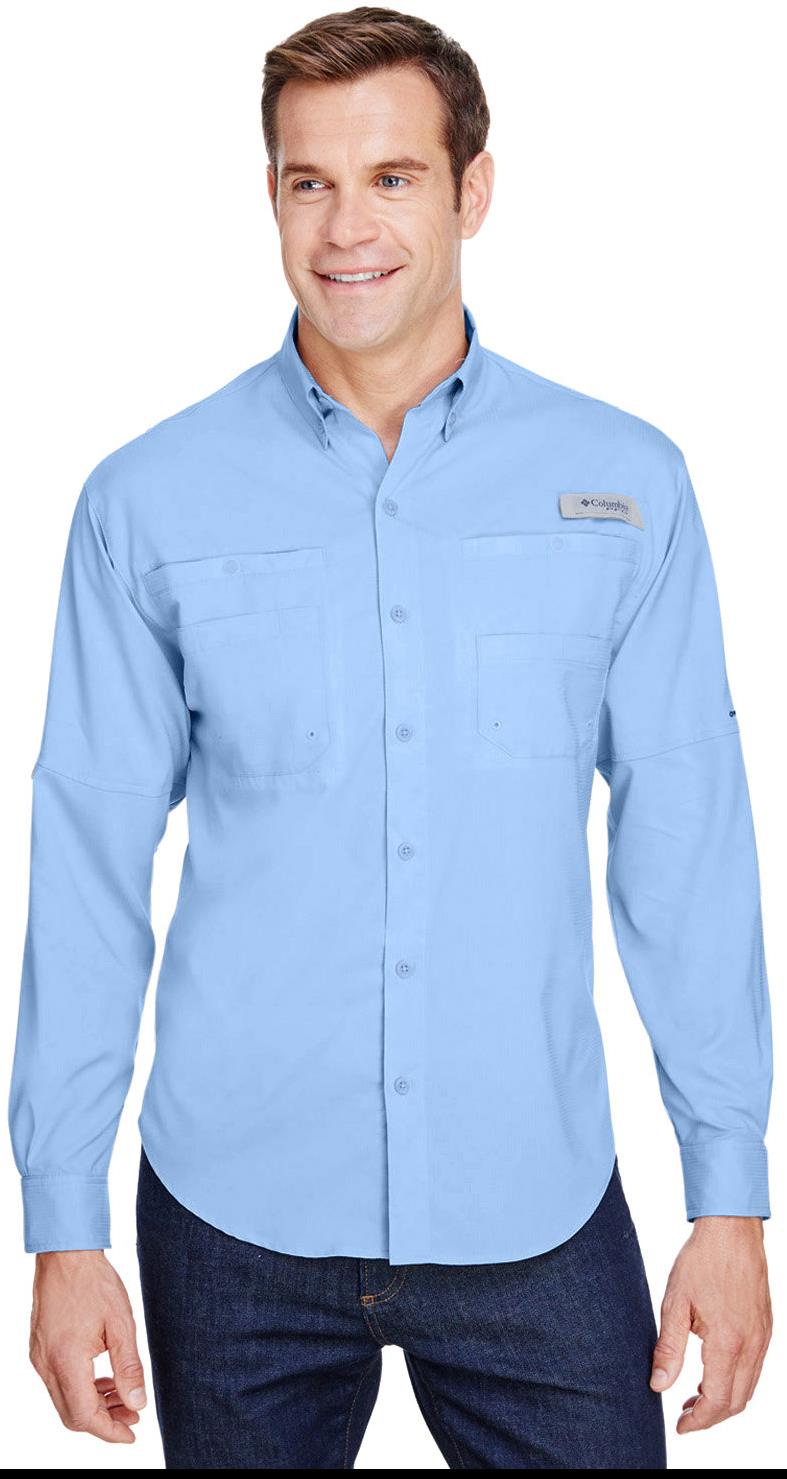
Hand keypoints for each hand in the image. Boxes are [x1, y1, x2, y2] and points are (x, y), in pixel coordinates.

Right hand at [28, 1250, 146, 1443]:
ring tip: (124, 1398)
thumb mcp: (121, 1324)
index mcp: (66, 1360)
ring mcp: (39, 1357)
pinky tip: (104, 1379)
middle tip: (133, 1416)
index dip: (110, 1431)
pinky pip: (59, 1382)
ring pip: (64, 1400)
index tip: (131, 1434)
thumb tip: (138, 1403)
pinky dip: (81, 1388)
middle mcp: (46, 1364)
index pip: (85, 1416)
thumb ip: (129, 1367)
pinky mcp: (39, 1348)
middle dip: (104, 1421)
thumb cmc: (94, 1282)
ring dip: (94, 1405)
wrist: (66, 1254)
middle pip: (72, 1415)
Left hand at [649, 1216, 771, 1431]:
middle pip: (737, 1402)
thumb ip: (669, 1349)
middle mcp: (752, 1345)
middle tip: (684, 1415)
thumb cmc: (701, 1261)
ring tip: (695, 1398)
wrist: (732, 1230)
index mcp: (728, 1342)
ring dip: (724, 1401)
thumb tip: (658, 1386)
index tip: (680, 1426)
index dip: (699, 1420)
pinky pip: (755, 1368)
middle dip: (711, 1416)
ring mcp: (763, 1337)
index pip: (717, 1400)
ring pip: (749, 1387)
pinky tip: (714, 1373)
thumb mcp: (675, 1303)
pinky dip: (736, 1382)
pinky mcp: (765, 1327)